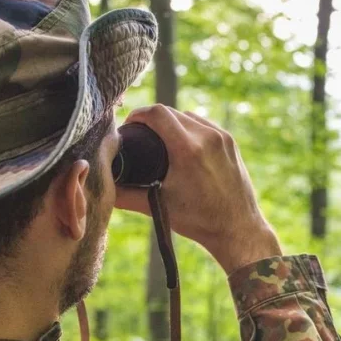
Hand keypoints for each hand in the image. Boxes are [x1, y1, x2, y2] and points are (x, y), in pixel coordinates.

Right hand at [114, 105, 281, 273]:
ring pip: (188, 115)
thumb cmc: (199, 221)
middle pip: (171, 111)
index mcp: (188, 149)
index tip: (129, 125)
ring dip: (171, 121)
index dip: (138, 115)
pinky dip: (189, 128)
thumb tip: (103, 187)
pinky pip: (204, 125)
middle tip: (140, 134)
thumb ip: (125, 196)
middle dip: (152, 119)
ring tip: (159, 137)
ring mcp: (222, 138)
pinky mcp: (231, 142)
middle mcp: (207, 137)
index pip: (157, 113)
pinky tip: (182, 141)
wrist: (238, 229)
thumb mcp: (158, 206)